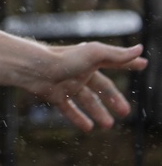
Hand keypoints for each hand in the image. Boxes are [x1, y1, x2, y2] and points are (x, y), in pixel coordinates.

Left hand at [24, 43, 145, 130]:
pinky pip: (69, 109)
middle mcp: (79, 72)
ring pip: (86, 100)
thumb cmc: (64, 59)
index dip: (128, 63)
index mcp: (89, 60)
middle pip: (101, 87)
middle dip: (114, 99)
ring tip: (109, 125)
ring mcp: (67, 84)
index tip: (143, 64)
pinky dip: (78, 118)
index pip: (114, 62)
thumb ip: (117, 55)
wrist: (34, 68)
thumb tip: (140, 50)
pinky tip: (88, 128)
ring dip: (98, 112)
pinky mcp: (55, 95)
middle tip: (125, 112)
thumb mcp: (94, 54)